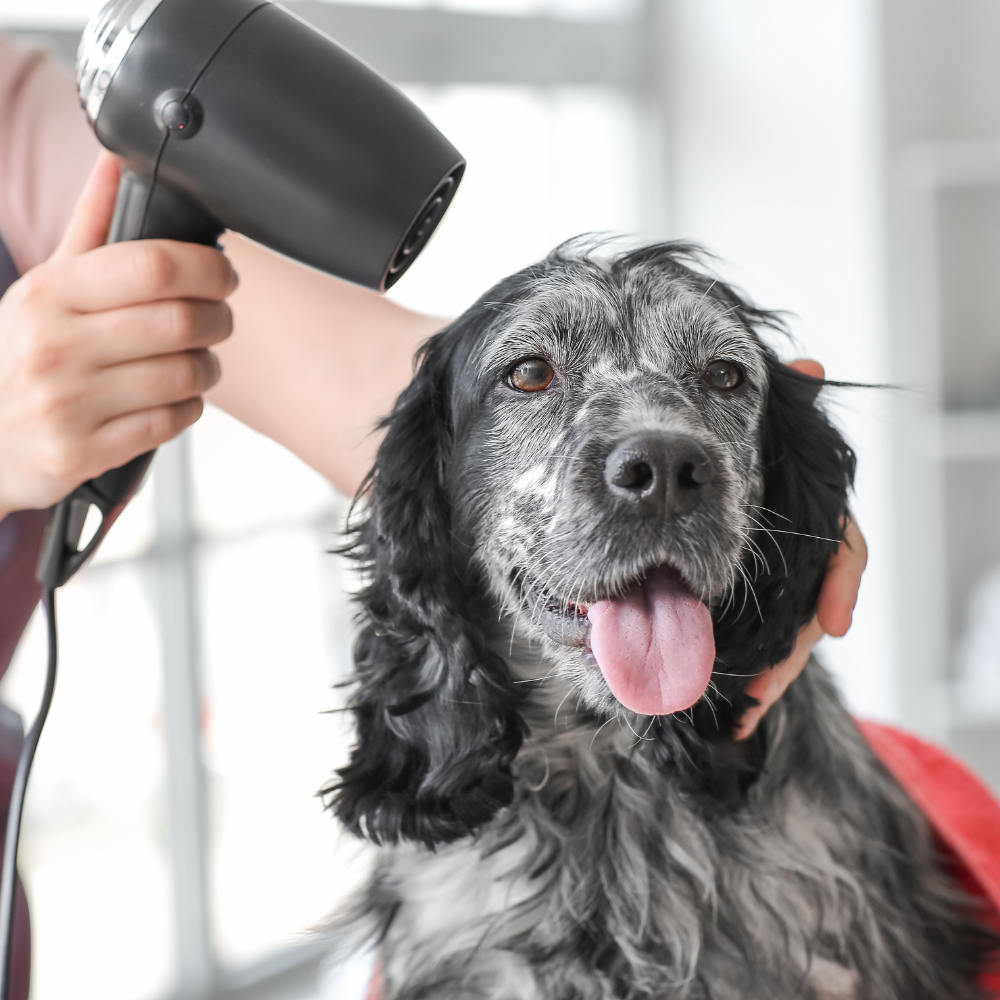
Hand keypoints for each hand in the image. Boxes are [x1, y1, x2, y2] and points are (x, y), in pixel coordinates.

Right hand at [0, 152, 237, 518]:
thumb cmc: (21, 354)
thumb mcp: (44, 286)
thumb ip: (90, 226)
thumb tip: (116, 158)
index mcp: (49, 293)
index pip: (153, 266)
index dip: (207, 267)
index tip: (222, 274)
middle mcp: (55, 346)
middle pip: (181, 322)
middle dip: (218, 319)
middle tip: (218, 319)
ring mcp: (68, 404)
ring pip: (184, 376)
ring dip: (208, 367)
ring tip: (198, 361)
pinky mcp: (83, 452)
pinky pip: (171, 424)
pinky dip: (188, 408)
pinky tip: (174, 398)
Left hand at [734, 359, 868, 739]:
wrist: (661, 493)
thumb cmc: (712, 465)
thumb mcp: (744, 442)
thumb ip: (774, 417)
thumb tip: (812, 364)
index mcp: (791, 515)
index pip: (835, 544)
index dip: (838, 580)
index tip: (833, 624)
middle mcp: (788, 551)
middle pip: (808, 604)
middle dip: (790, 647)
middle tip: (761, 686)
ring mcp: (770, 584)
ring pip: (784, 635)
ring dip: (769, 675)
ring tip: (743, 710)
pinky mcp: (744, 610)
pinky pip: (755, 650)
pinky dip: (753, 683)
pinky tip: (739, 717)